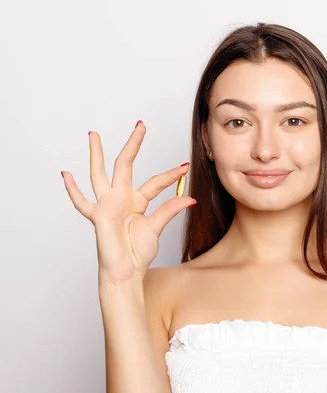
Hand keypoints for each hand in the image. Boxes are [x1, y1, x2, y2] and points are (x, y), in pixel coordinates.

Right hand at [61, 121, 195, 283]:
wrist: (126, 271)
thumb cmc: (138, 252)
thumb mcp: (157, 227)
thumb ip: (170, 210)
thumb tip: (190, 198)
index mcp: (137, 201)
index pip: (155, 182)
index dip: (170, 175)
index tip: (185, 167)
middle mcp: (121, 198)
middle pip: (126, 165)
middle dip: (133, 145)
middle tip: (141, 125)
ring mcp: (108, 205)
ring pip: (100, 174)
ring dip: (97, 154)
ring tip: (94, 135)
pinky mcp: (98, 215)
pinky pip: (82, 202)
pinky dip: (73, 190)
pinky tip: (66, 174)